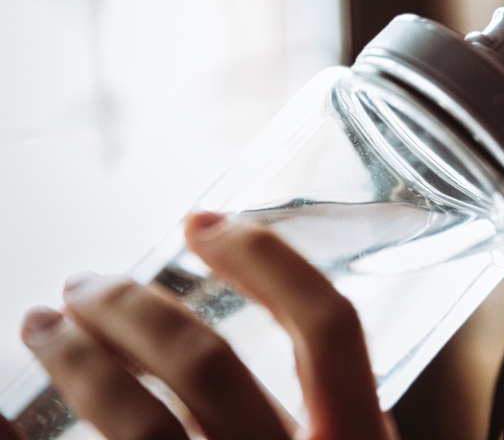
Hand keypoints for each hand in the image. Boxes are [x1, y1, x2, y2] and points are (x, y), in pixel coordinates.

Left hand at [0, 213, 395, 439]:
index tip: (203, 222)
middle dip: (134, 306)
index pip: (328, 328)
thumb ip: (332, 413)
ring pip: (135, 423)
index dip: (267, 261)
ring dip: (76, 360)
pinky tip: (0, 424)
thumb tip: (286, 321)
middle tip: (86, 283)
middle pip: (207, 363)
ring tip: (38, 326)